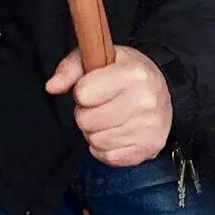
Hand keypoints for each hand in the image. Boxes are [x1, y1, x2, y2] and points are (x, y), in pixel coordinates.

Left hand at [47, 47, 173, 167]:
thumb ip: (71, 68)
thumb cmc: (127, 74)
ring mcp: (149, 127)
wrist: (162, 92)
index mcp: (134, 74)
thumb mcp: (100, 58)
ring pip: (96, 141)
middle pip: (86, 120)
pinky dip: (107, 148)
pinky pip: (108, 156)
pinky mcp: (148, 148)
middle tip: (101, 106)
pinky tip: (118, 132)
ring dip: (97, 132)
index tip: (95, 88)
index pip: (83, 93)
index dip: (82, 91)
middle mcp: (145, 101)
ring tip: (110, 119)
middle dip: (87, 114)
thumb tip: (52, 86)